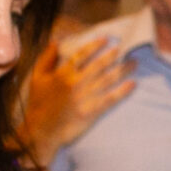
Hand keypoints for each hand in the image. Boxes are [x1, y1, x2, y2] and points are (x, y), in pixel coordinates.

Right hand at [22, 37, 133, 157]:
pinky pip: (111, 98)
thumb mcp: (37, 77)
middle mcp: (77, 83)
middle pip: (99, 65)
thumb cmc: (39, 103)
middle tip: (125, 48)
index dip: (95, 45)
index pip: (82, 54)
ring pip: (108, 79)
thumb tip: (56, 41)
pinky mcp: (92, 111)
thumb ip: (47, 58)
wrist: (42, 130)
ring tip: (134, 62)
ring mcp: (86, 97)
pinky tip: (133, 84)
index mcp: (63, 73)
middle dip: (113, 55)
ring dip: (123, 69)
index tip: (106, 39)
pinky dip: (123, 91)